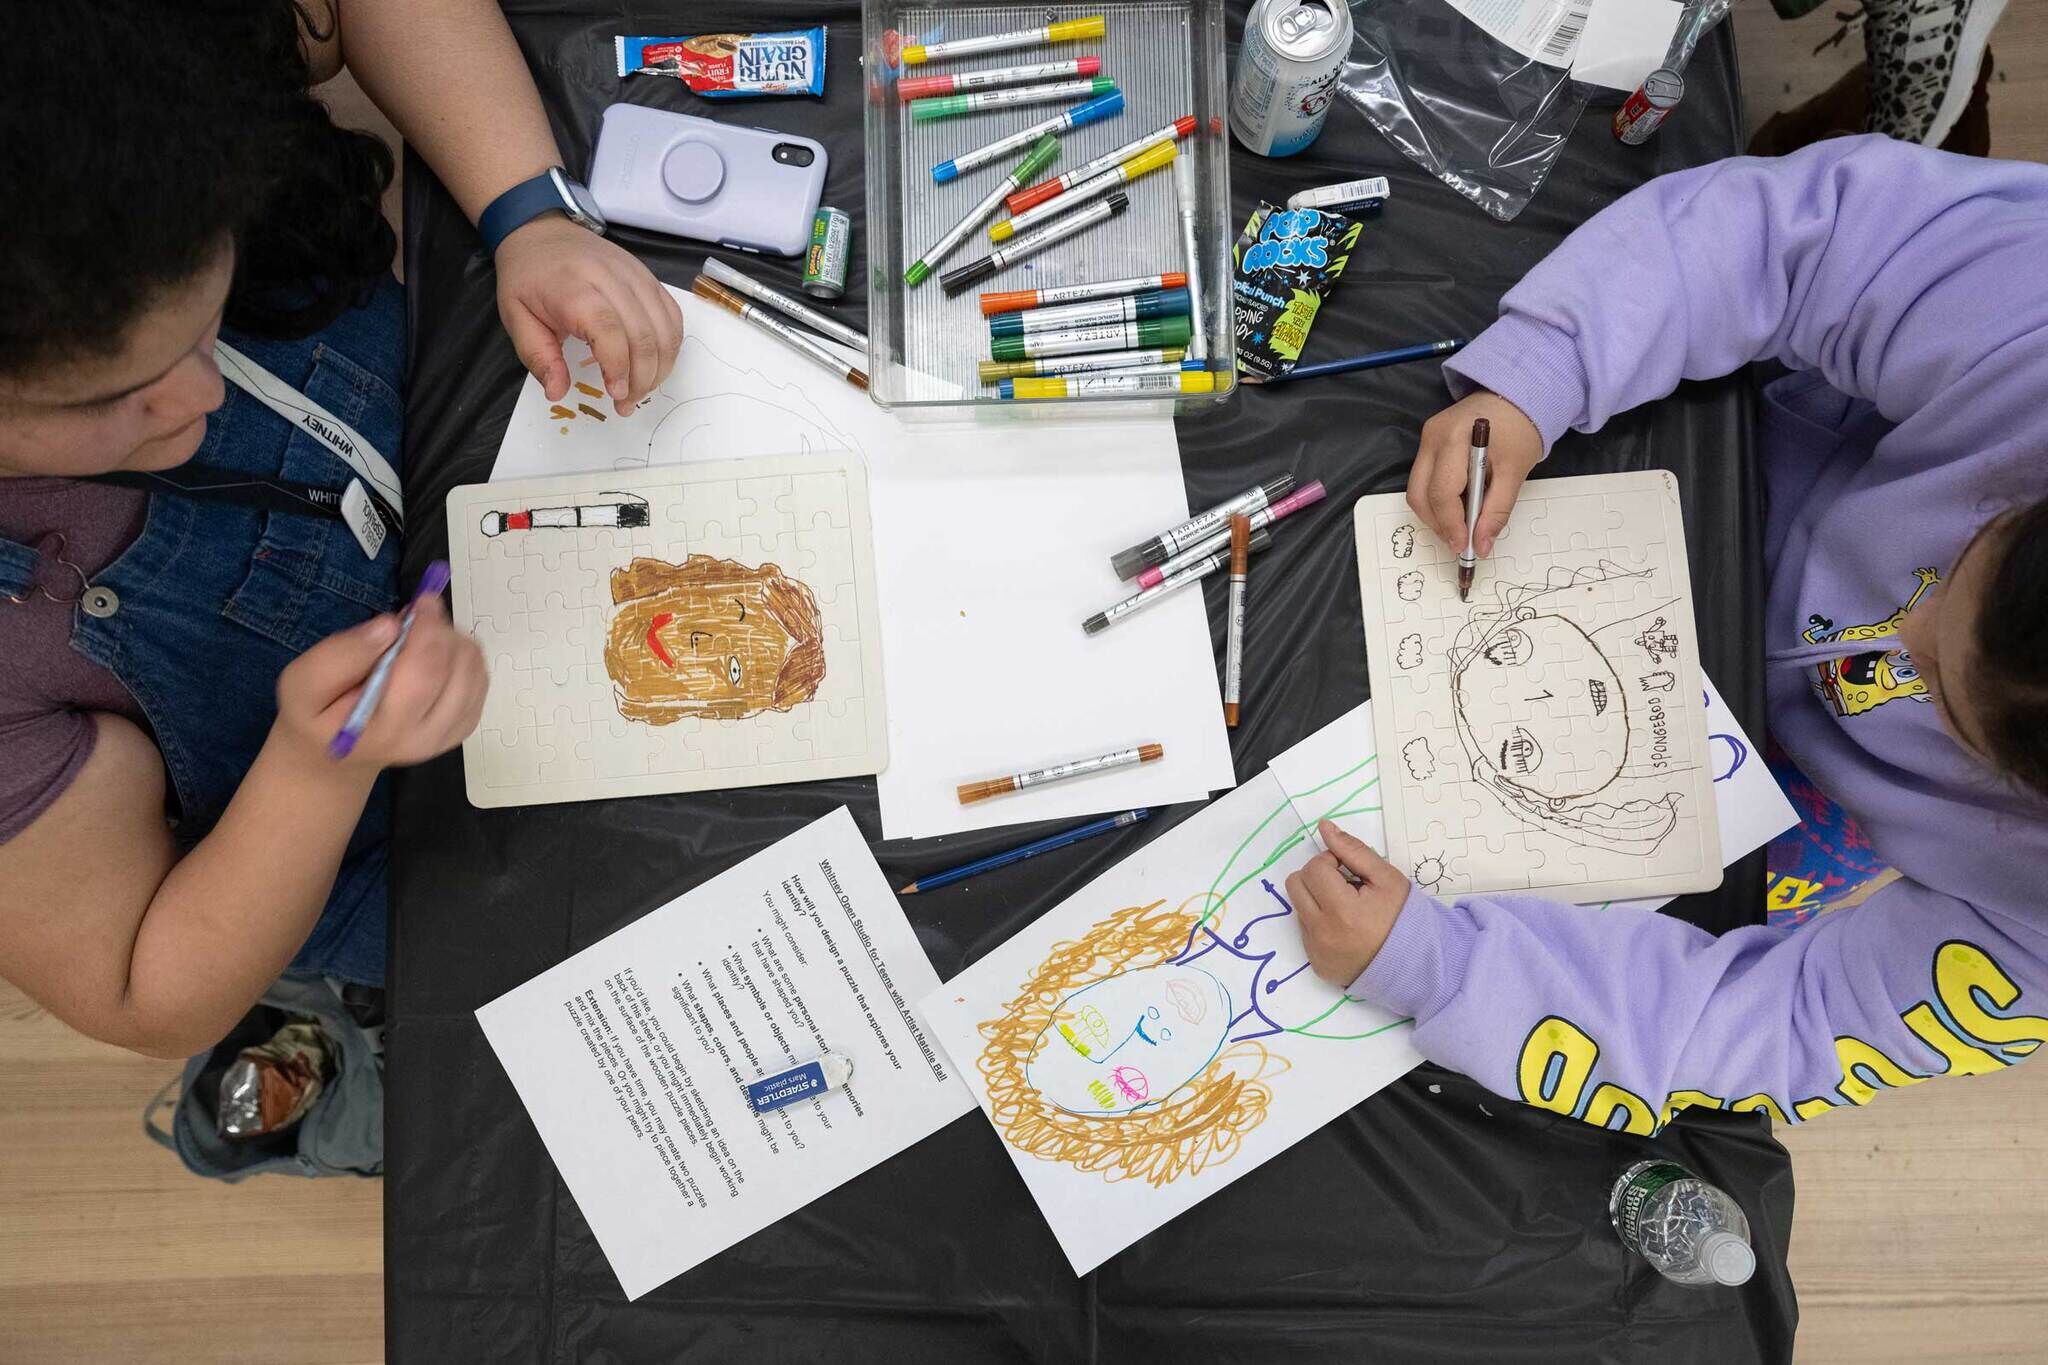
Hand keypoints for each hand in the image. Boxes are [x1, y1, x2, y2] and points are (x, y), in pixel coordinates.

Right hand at [274, 596, 488, 770]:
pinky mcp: (462, 725)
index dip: (429, 629)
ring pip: (474, 672)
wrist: (335, 754)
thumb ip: (340, 655)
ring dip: (454, 642)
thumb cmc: (317, 716)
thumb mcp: (302, 685)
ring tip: (419, 638)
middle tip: (415, 616)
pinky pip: (479, 680)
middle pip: (458, 671)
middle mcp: (425, 738)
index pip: (423, 674)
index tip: (422, 601)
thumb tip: (390, 626)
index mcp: (386, 731)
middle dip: (441, 631)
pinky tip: (435, 655)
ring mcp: (448, 734)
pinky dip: (463, 657)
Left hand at [493, 216, 683, 415]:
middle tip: (627, 403)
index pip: (609, 330)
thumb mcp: (517, 319)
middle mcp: (610, 278)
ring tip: (642, 388)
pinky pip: (672, 315)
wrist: (541, 233)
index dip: (619, 367)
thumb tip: (557, 393)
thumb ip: (539, 357)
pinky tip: (655, 363)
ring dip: (660, 366)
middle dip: (642, 378)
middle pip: (643, 334)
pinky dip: (670, 345)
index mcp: (573, 288)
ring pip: (665, 327)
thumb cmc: (527, 279)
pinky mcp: (649, 277)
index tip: (616, 395)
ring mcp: (635, 275)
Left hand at [1286, 821, 1410, 985]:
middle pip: (1295, 884)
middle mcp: (1322, 933)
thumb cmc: (1402, 917)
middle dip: (1317, 876)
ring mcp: (1316, 951)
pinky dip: (1320, 921)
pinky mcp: (1315, 963)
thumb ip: (1353, 850)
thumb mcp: (1386, 878)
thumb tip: (1324, 826)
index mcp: (1342, 910)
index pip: (1313, 868)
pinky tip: (1344, 927)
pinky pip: (1304, 930)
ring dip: (1317, 898)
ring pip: (1298, 906)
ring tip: (1345, 907)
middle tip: (1344, 885)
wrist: (1413, 963)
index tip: (1349, 872)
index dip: (1330, 862)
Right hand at [1405, 390, 1543, 557]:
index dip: (1451, 524)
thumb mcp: (1515, 472)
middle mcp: (1432, 437)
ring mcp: (1426, 439)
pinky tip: (1459, 506)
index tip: (1464, 546)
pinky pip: (1423, 480)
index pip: (1442, 492)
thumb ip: (1498, 510)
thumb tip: (1482, 544)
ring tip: (1461, 525)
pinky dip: (1438, 500)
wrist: (1516, 396)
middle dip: (1438, 524)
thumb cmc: (1519, 429)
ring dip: (1436, 514)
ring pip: (1417, 490)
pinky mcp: (1428, 444)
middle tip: (1460, 541)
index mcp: (1455, 439)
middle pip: (1419, 494)